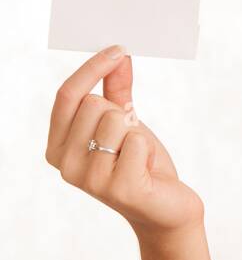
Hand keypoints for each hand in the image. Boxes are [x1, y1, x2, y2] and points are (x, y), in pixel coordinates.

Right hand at [45, 45, 204, 238]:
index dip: (92, 68)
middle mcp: (65, 165)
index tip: (118, 50)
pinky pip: (137, 142)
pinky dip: (148, 150)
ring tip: (137, 158)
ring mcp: (89, 180)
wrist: (166, 209)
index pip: (67, 95)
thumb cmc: (141, 164)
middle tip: (130, 141)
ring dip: (136, 134)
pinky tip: (146, 171)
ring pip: (116, 120)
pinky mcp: (119, 189)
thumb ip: (116, 90)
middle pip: (93, 104)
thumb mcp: (125, 123)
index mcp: (57, 146)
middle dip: (122, 114)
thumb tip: (118, 54)